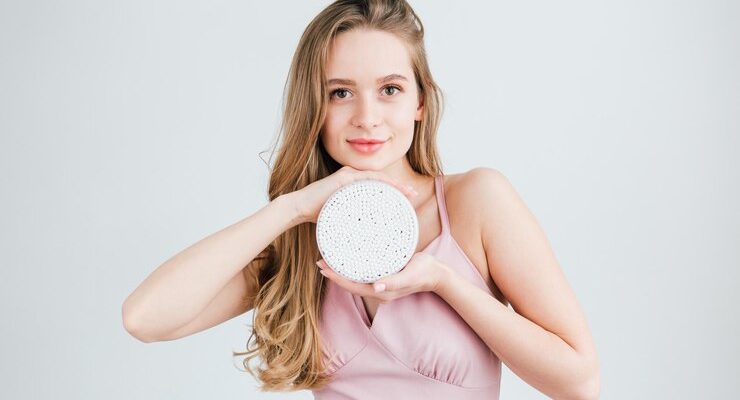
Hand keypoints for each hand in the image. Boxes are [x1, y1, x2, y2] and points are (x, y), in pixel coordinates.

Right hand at [288, 165, 418, 224]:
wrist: (299, 208)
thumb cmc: (317, 215)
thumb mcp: (340, 217)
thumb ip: (352, 221)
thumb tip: (363, 238)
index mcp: (353, 186)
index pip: (378, 186)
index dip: (394, 190)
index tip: (408, 199)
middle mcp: (352, 177)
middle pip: (381, 181)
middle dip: (399, 187)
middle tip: (413, 195)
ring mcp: (348, 176)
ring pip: (378, 178)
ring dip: (394, 184)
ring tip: (408, 193)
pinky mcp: (344, 178)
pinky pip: (367, 178)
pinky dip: (381, 183)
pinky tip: (392, 189)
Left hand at [316, 252, 448, 301]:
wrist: (436, 273)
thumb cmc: (424, 273)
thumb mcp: (410, 276)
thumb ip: (393, 282)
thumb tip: (375, 287)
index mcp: (381, 292)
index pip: (353, 286)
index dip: (337, 278)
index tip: (323, 267)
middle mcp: (378, 290)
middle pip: (351, 284)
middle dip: (334, 274)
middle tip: (320, 260)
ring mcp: (380, 285)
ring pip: (356, 279)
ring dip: (341, 271)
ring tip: (328, 259)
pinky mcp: (384, 277)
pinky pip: (363, 274)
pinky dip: (352, 267)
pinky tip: (347, 260)